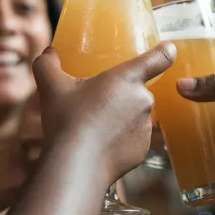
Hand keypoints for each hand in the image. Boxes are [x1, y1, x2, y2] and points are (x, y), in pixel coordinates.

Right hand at [32, 43, 175, 185]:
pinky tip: (100, 144)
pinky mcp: (143, 150)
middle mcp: (143, 100)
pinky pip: (133, 139)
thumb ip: (47, 64)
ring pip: (135, 116)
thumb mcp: (51, 86)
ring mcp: (145, 127)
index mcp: (127, 79)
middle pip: (137, 91)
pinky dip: (120, 140)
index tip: (168, 49)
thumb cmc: (67, 120)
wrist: (76, 164)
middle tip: (96, 103)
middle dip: (120, 95)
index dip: (165, 51)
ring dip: (121, 118)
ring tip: (94, 126)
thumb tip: (48, 53)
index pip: (158, 58)